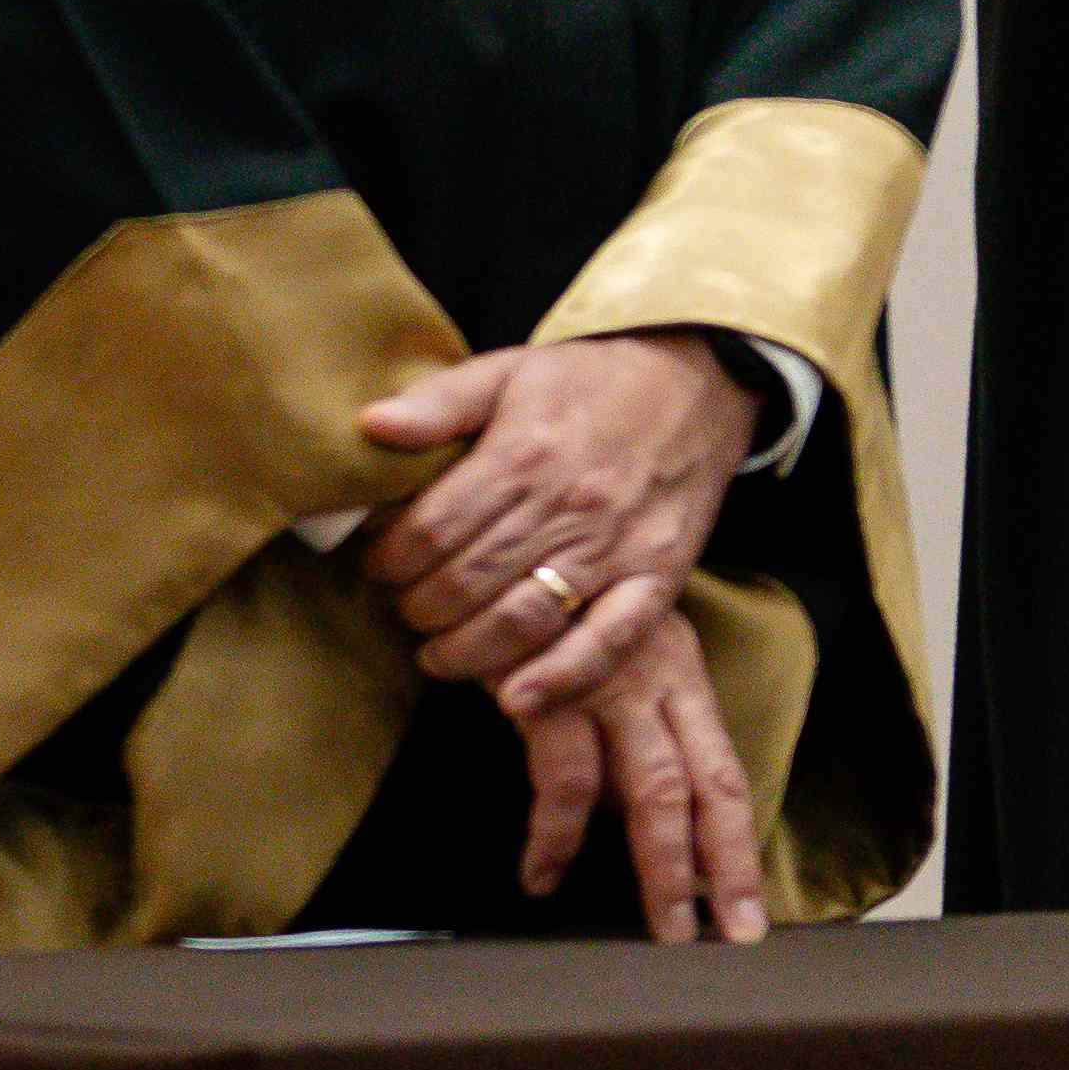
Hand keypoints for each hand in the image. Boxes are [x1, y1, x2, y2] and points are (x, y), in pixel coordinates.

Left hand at [356, 333, 752, 710]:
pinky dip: (563, 677)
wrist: (698, 382)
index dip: (388, 559)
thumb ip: (439, 401)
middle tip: (408, 608)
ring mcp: (615, 546)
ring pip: (522, 621)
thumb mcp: (510, 370)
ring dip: (466, 653)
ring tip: (440, 653)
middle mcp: (567, 506)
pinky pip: (610, 641)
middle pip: (465, 583)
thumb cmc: (594, 381)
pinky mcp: (658, 576)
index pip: (429, 531)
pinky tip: (517, 699)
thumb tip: (370, 427)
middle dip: (418, 608)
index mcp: (523, 455)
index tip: (379, 564)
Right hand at [512, 609, 770, 944]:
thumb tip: (627, 816)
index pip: (723, 772)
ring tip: (662, 928)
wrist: (503, 550)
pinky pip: (567, 779)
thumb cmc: (551, 608)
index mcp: (680, 676)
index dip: (738, 844)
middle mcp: (658, 682)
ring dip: (659, 865)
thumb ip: (623, 729)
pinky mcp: (556, 690)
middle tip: (735, 932)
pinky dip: (557, 836)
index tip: (748, 908)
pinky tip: (542, 875)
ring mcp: (611, 686)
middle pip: (706, 788)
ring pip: (654, 791)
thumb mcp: (608, 655)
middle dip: (723, 866)